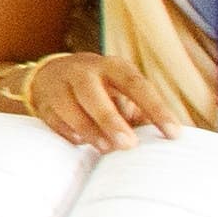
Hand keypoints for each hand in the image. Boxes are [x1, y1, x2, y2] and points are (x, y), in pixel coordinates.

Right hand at [3, 51, 185, 149]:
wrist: (50, 74)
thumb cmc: (100, 89)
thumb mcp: (121, 90)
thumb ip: (140, 112)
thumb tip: (163, 138)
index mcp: (112, 67)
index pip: (136, 85)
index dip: (156, 108)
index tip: (173, 133)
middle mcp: (84, 72)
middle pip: (94, 94)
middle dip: (111, 121)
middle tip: (129, 145)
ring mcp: (60, 86)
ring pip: (70, 108)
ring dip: (89, 131)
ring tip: (107, 149)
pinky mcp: (44, 103)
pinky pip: (54, 120)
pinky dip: (68, 133)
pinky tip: (80, 143)